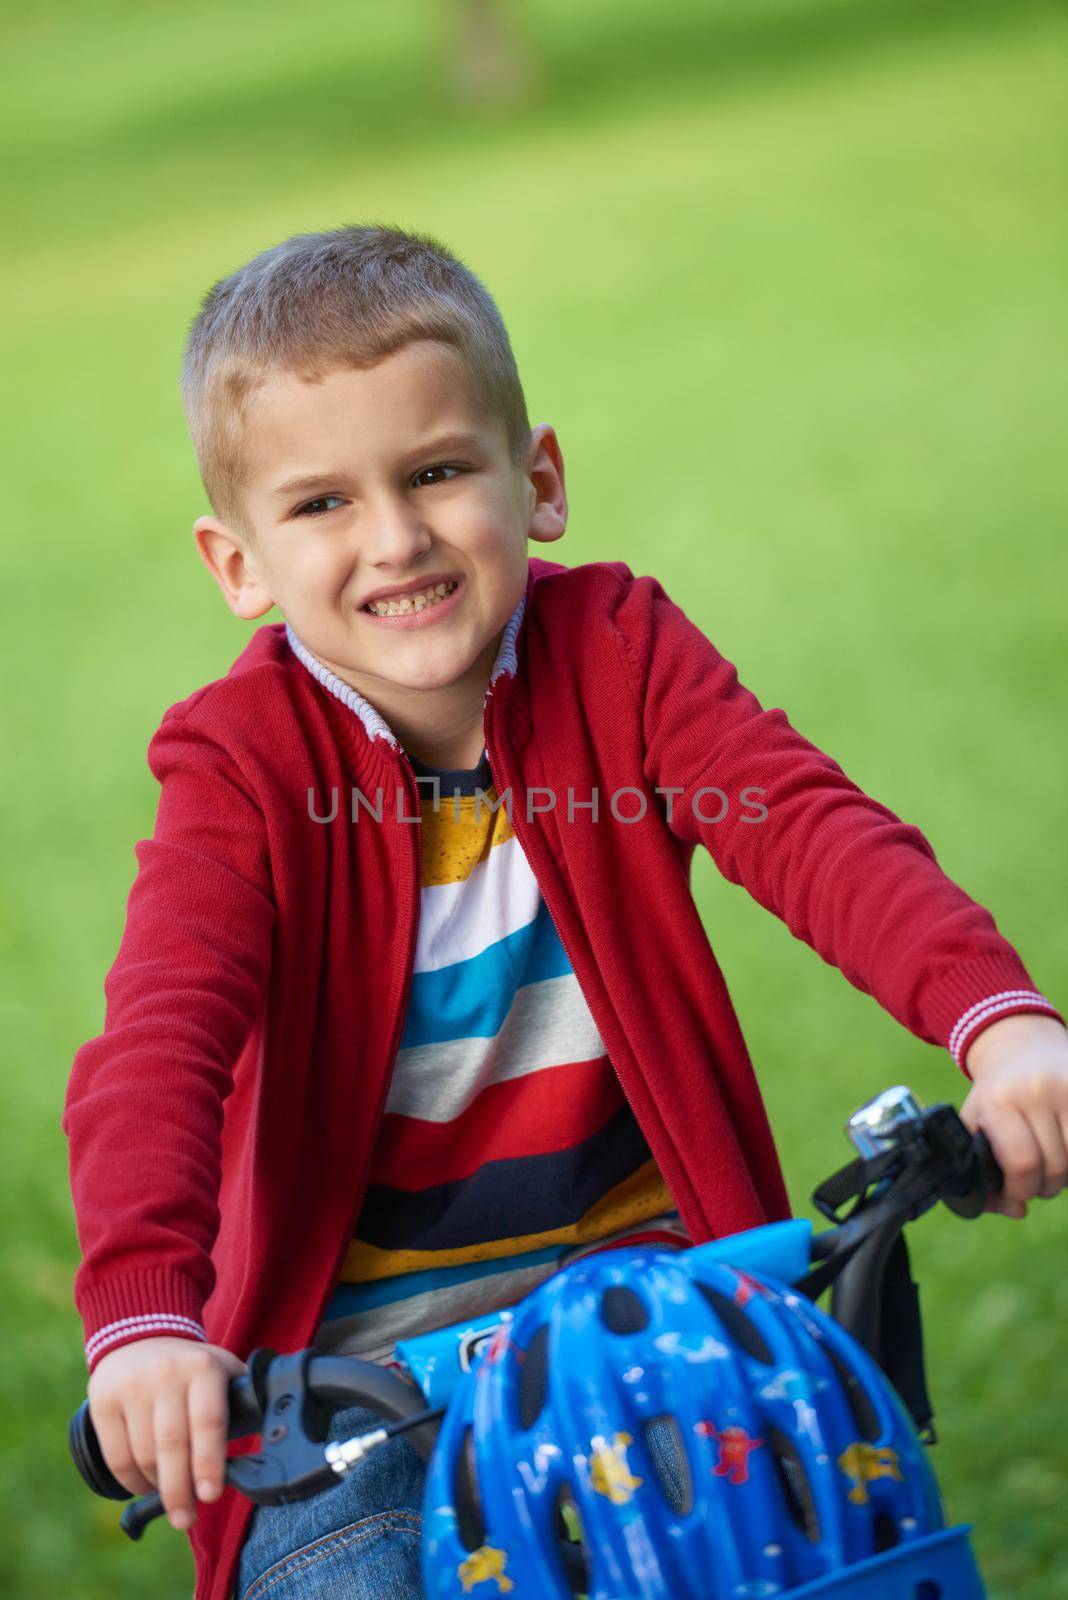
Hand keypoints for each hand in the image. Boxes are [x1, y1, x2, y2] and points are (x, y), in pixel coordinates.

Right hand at [87, 1336, 247, 1530]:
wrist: (139, 1333)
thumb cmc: (191, 1367)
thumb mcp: (221, 1368)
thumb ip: (242, 1399)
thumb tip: (270, 1440)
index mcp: (203, 1368)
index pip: (208, 1422)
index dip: (209, 1462)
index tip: (211, 1495)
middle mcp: (166, 1376)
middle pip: (172, 1446)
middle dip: (180, 1491)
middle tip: (187, 1519)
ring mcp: (131, 1389)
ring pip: (144, 1456)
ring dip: (158, 1486)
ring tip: (171, 1496)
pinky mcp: (103, 1403)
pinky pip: (117, 1457)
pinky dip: (132, 1482)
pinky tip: (146, 1485)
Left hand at [961, 1013, 1067, 1217]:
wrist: (1022, 1048)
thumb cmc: (995, 1096)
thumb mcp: (974, 1123)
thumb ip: (979, 1172)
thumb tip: (1016, 1211)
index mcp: (999, 1100)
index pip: (1021, 1165)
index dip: (1021, 1191)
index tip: (1017, 1194)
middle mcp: (1036, 1091)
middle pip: (1054, 1169)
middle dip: (1044, 1187)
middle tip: (1034, 1179)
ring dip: (1065, 1177)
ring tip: (1050, 1163)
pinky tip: (1065, 1153)